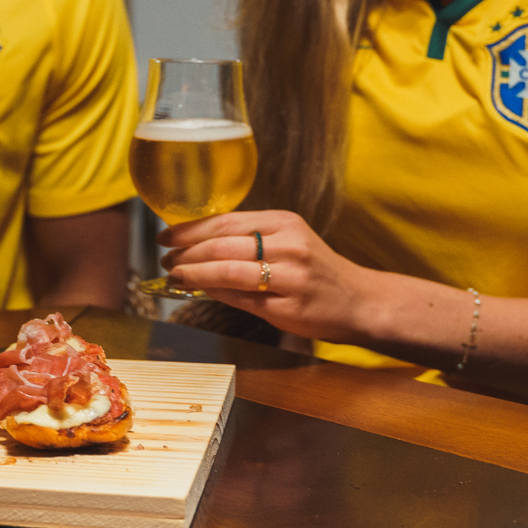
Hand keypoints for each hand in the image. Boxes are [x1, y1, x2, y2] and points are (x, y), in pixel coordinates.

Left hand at [159, 210, 371, 343]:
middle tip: (166, 258)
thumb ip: (247, 241)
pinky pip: (242, 298)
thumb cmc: (317, 271)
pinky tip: (200, 291)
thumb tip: (195, 245)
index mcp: (284, 222)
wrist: (361, 301)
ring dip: (194, 273)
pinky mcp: (289, 307)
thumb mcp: (289, 242)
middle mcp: (289, 245)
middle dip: (186, 252)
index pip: (226, 220)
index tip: (166, 235)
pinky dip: (215, 293)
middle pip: (222, 245)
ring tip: (175, 275)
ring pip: (228, 271)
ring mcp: (291, 276)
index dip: (190, 229)